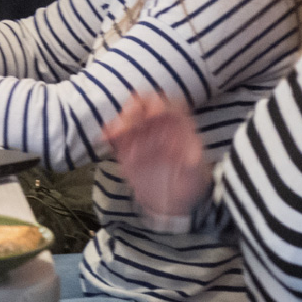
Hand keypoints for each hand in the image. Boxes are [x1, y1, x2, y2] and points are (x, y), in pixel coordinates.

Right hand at [105, 94, 208, 220]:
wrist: (172, 197)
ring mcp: (141, 132)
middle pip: (144, 104)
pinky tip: (105, 138)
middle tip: (129, 118)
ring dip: (120, 120)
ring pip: (128, 116)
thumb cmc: (189, 180)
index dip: (160, 105)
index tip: (152, 115)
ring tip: (113, 133)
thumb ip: (193, 163)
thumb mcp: (196, 172)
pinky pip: (116, 133)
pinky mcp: (126, 145)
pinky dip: (109, 132)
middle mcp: (158, 124)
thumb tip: (190, 158)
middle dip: (135, 108)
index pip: (169, 105)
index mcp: (178, 125)